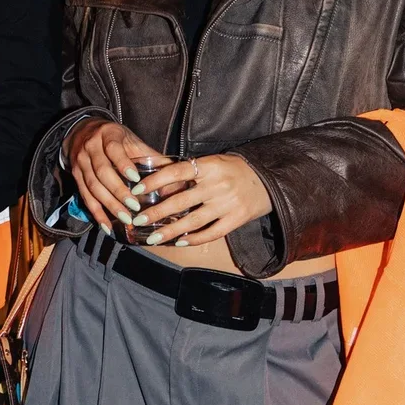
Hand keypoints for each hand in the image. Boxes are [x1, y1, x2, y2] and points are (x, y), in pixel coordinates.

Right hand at [65, 119, 154, 232]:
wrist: (82, 130)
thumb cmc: (113, 138)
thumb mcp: (131, 140)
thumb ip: (151, 155)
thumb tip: (176, 174)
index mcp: (108, 135)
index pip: (114, 150)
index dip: (123, 164)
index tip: (136, 179)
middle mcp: (91, 147)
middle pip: (102, 172)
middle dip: (118, 191)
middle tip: (134, 206)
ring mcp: (81, 162)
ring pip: (93, 186)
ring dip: (109, 205)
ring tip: (125, 219)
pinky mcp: (76, 176)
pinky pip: (85, 197)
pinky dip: (96, 213)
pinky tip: (107, 226)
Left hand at [132, 154, 271, 246]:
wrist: (267, 180)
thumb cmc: (232, 169)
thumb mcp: (210, 162)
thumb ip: (184, 170)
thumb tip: (153, 175)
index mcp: (208, 166)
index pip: (176, 172)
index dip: (155, 180)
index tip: (136, 189)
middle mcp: (217, 184)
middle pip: (181, 200)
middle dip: (156, 212)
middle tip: (137, 220)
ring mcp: (227, 203)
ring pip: (193, 220)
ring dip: (170, 231)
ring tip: (152, 238)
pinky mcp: (236, 219)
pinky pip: (212, 232)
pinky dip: (194, 238)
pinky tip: (179, 242)